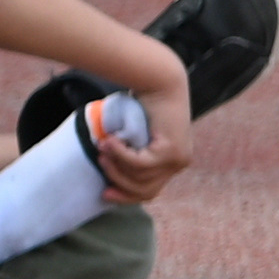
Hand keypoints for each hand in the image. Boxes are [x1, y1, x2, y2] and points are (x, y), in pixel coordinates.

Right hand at [90, 54, 198, 201]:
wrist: (160, 81)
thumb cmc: (143, 104)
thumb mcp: (135, 136)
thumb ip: (129, 154)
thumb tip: (106, 173)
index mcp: (172, 162)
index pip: (149, 191)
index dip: (126, 197)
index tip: (104, 193)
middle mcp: (179, 163)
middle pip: (144, 191)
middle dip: (118, 182)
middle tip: (100, 162)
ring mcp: (178, 159)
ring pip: (139, 178)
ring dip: (115, 164)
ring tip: (102, 146)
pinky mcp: (171, 151)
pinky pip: (140, 164)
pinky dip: (121, 155)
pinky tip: (110, 141)